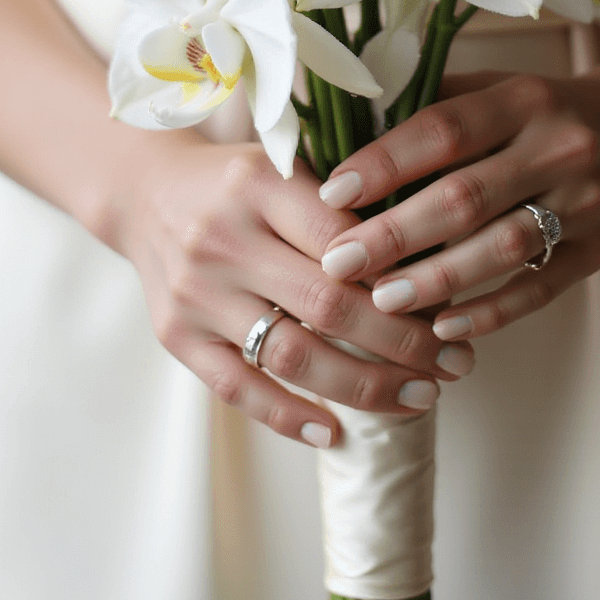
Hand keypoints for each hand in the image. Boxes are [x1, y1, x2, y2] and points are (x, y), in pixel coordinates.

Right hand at [110, 132, 475, 448]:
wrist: (143, 193)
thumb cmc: (237, 182)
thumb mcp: (286, 166)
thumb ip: (346, 202)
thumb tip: (436, 259)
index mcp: (259, 184)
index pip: (346, 239)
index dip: (405, 279)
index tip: (453, 307)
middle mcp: (223, 237)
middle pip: (329, 304)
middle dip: (404, 342)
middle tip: (456, 362)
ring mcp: (197, 292)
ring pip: (292, 354)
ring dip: (364, 387)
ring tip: (420, 399)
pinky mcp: (177, 336)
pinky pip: (237, 388)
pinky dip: (288, 417)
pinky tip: (335, 433)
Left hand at [315, 71, 599, 340]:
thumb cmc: (540, 113)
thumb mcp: (494, 88)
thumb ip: (428, 106)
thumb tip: (339, 133)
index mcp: (524, 98)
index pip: (444, 130)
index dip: (385, 162)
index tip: (332, 193)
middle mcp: (561, 146)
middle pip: (466, 196)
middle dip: (394, 233)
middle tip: (339, 262)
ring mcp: (586, 202)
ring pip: (502, 248)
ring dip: (436, 279)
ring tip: (380, 299)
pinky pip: (540, 289)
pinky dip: (489, 311)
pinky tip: (443, 327)